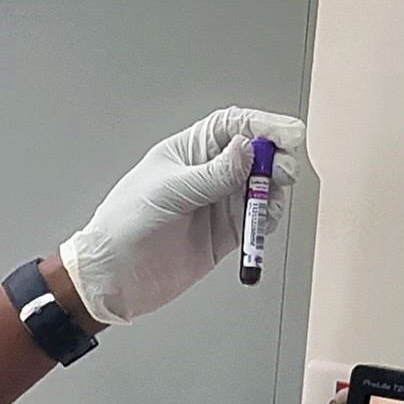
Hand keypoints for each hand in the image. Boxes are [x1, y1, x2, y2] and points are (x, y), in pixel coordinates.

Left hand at [59, 107, 305, 324]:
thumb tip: (247, 148)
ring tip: (271, 199)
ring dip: (274, 189)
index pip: (233, 126)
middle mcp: (206, 174)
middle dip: (275, 158)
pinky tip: (264, 221)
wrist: (114, 277)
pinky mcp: (225, 233)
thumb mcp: (170, 192)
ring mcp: (217, 203)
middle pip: (254, 154)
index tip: (289, 134)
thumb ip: (213, 174)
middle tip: (284, 171)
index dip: (264, 126)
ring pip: (261, 186)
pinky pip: (257, 219)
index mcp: (188, 152)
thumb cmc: (124, 226)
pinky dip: (267, 218)